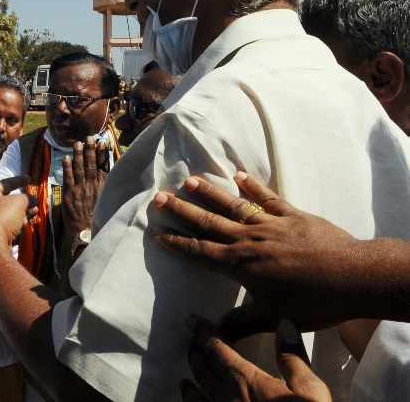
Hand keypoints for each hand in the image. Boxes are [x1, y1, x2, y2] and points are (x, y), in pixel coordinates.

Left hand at [0, 176, 33, 252]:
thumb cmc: (3, 216)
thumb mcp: (19, 201)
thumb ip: (27, 198)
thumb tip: (33, 200)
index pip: (4, 183)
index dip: (18, 180)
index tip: (29, 179)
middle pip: (8, 201)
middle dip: (24, 202)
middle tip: (35, 203)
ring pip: (10, 216)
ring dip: (23, 215)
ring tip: (34, 213)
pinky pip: (8, 228)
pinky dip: (17, 227)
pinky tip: (22, 229)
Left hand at [61, 136, 108, 235]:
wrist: (86, 232)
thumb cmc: (98, 218)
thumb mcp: (108, 201)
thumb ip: (107, 187)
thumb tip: (110, 174)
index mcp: (103, 187)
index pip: (103, 167)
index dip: (102, 154)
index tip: (102, 142)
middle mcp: (92, 186)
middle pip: (91, 165)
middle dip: (90, 150)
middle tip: (89, 137)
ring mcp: (80, 190)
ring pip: (79, 169)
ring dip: (78, 155)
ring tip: (77, 143)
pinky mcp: (69, 195)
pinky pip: (68, 178)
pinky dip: (67, 168)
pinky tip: (66, 158)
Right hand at [151, 172, 358, 339]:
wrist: (352, 277)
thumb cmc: (312, 302)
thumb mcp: (272, 317)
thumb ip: (241, 322)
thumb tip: (211, 331)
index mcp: (239, 265)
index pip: (199, 251)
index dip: (175, 242)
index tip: (156, 231)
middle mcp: (248, 240)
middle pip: (207, 222)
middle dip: (181, 210)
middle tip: (159, 197)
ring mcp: (270, 225)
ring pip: (233, 206)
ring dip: (209, 192)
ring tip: (188, 180)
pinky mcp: (293, 215)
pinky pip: (268, 198)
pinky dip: (253, 187)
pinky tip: (239, 175)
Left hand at [181, 315, 330, 401]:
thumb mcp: (310, 391)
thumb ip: (292, 358)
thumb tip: (284, 324)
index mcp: (246, 382)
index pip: (217, 349)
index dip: (203, 332)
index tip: (191, 320)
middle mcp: (227, 400)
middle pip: (202, 372)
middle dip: (195, 355)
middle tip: (191, 345)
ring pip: (196, 401)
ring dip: (190, 389)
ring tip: (184, 383)